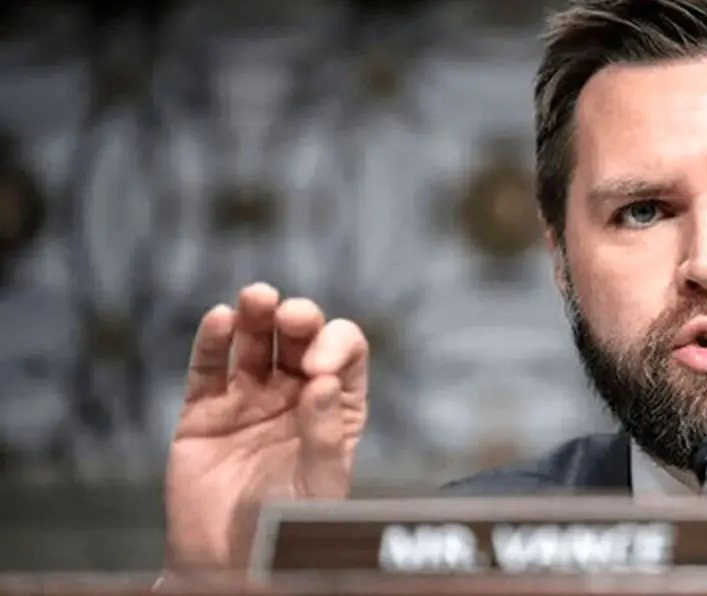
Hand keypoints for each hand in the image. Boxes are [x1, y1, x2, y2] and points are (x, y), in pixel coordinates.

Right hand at [164, 283, 368, 569]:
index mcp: (333, 408)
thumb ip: (325, 436)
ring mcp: (248, 399)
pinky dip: (213, 340)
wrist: (227, 565)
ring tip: (256, 298)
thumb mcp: (319, 487)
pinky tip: (220, 319)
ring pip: (255, 341)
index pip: (346, 355)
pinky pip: (209, 367)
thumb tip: (323, 382)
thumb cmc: (285, 532)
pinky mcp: (204, 411)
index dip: (336, 346)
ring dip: (256, 313)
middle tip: (291, 316)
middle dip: (299, 318)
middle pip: (300, 337)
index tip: (318, 369)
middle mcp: (294, 394)